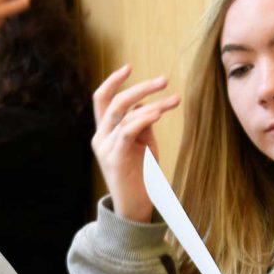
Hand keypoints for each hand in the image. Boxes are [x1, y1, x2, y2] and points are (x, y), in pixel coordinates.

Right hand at [90, 65, 177, 222]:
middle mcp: (100, 137)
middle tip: (164, 80)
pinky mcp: (114, 158)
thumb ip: (142, 123)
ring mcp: (104, 148)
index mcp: (104, 132)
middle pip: (113, 102)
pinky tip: (159, 112)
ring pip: (123, 114)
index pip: (102, 99)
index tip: (129, 67)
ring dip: (151, 102)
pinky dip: (143, 118)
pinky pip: (127, 131)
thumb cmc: (143, 174)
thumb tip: (148, 104)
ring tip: (173, 98)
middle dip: (139, 88)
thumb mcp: (143, 143)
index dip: (113, 81)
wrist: (137, 206)